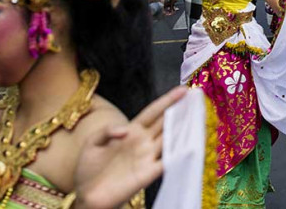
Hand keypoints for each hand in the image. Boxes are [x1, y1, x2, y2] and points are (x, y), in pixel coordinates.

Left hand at [71, 86, 186, 208]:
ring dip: (184, 129)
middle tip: (196, 98)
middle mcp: (143, 142)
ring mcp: (147, 158)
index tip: (182, 90)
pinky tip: (189, 146)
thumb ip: (107, 131)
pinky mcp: (148, 174)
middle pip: (166, 122)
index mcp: (132, 131)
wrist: (87, 195)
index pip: (153, 112)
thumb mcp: (92, 143)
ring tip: (198, 116)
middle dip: (181, 110)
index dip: (167, 101)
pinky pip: (166, 162)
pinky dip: (178, 155)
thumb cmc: (89, 168)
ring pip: (170, 139)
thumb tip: (126, 131)